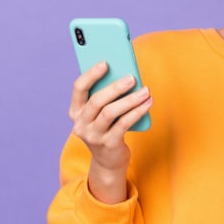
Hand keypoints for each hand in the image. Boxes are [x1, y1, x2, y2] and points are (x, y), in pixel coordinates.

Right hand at [69, 61, 152, 202]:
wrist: (108, 160)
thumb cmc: (107, 127)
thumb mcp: (101, 112)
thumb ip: (107, 96)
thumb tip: (125, 75)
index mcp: (76, 111)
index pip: (78, 88)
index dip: (91, 74)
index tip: (105, 63)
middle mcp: (81, 124)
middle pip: (96, 101)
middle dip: (115, 87)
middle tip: (132, 77)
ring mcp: (93, 136)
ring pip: (110, 113)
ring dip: (130, 100)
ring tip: (146, 90)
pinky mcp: (108, 144)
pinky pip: (124, 124)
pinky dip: (137, 112)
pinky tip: (147, 103)